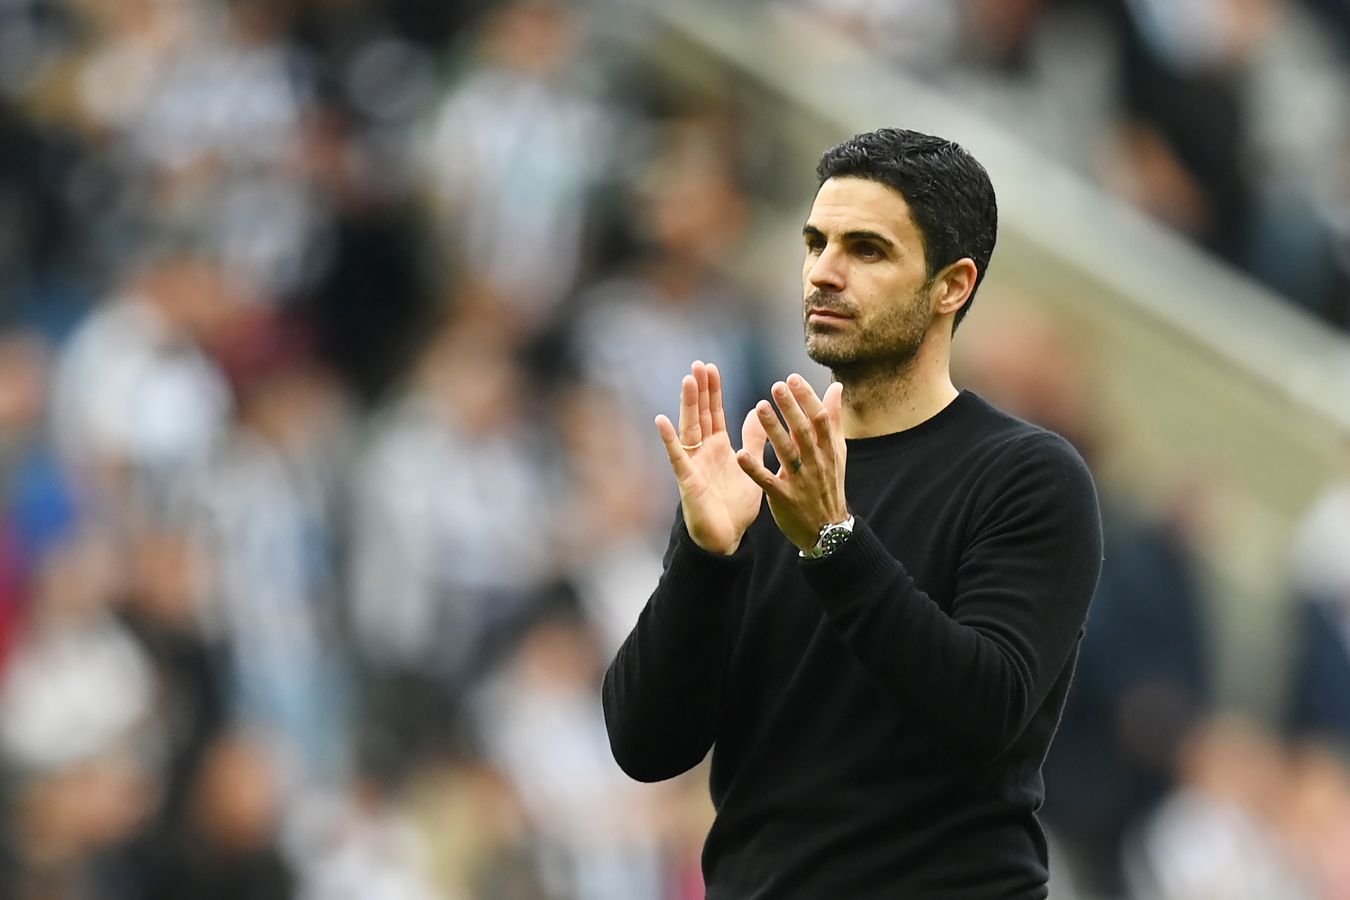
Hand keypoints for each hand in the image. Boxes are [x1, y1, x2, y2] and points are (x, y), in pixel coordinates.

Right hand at [655, 361, 767, 554]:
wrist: (727, 539)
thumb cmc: (736, 506)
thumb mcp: (751, 466)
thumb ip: (754, 440)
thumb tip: (759, 411)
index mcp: (719, 447)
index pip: (714, 413)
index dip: (712, 391)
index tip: (710, 367)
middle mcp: (703, 452)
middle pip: (700, 415)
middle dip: (699, 390)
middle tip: (698, 364)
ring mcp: (693, 464)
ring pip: (689, 429)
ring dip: (688, 405)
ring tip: (687, 381)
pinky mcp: (688, 481)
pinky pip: (677, 458)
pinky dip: (669, 440)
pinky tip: (661, 420)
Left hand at [735, 374, 846, 551]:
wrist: (828, 530)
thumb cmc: (829, 485)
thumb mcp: (836, 453)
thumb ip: (833, 419)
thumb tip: (836, 387)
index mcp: (827, 450)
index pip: (819, 419)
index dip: (807, 398)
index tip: (792, 378)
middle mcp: (815, 463)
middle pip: (804, 432)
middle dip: (791, 409)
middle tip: (776, 386)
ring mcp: (800, 481)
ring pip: (786, 453)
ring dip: (773, 430)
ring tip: (760, 408)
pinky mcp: (784, 498)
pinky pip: (767, 481)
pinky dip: (754, 469)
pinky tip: (740, 454)